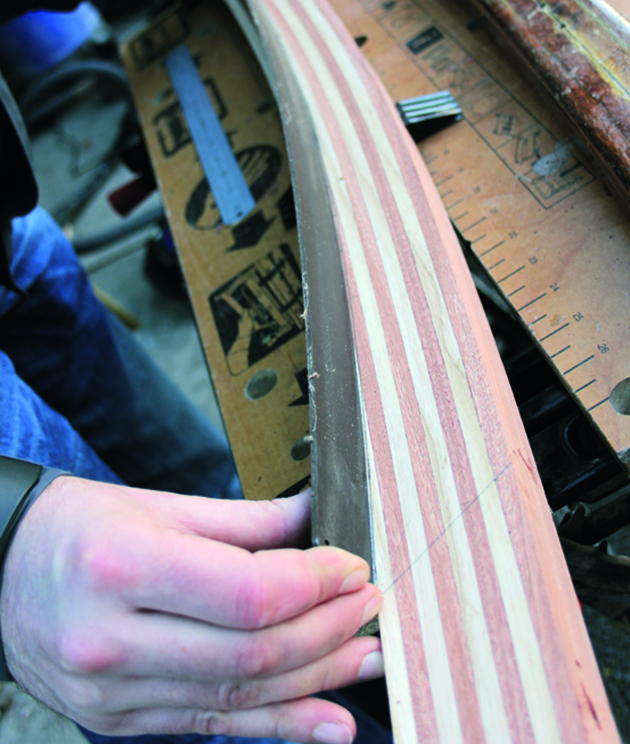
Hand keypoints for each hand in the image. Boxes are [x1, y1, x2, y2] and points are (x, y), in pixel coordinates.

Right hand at [0, 480, 382, 740]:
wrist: (2, 577)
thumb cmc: (81, 528)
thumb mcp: (158, 505)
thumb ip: (244, 521)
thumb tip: (316, 521)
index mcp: (123, 568)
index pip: (249, 592)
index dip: (316, 583)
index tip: (352, 567)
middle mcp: (115, 639)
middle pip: (253, 650)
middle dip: (328, 630)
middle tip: (372, 606)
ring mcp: (115, 693)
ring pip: (241, 695)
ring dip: (318, 680)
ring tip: (369, 657)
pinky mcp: (122, 721)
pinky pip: (214, 727)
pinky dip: (278, 726)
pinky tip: (328, 722)